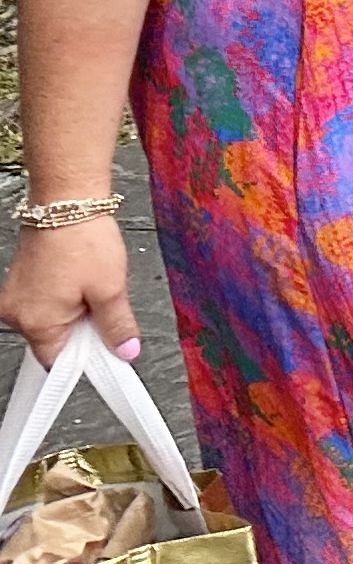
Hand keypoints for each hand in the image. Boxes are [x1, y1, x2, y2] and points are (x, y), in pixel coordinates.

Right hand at [0, 217, 133, 363]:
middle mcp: (17, 313)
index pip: (59, 362)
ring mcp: (15, 297)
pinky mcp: (20, 282)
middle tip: (105, 306)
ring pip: (52, 320)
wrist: (67, 201)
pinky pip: (45, 302)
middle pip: (55, 341)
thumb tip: (126, 351)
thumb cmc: (83, 239)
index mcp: (36, 322)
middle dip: (84, 330)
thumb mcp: (111, 289)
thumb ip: (117, 326)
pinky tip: (81, 280)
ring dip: (76, 312)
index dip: (88, 359)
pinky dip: (66, 297)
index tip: (107, 352)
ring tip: (93, 286)